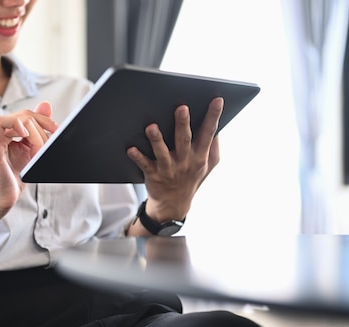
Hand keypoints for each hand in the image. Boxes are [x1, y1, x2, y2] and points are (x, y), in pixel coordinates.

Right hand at [0, 101, 57, 214]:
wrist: (2, 197)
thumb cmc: (14, 176)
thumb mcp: (30, 149)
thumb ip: (36, 128)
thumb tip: (45, 104)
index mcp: (2, 129)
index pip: (26, 116)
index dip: (45, 121)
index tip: (57, 132)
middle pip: (25, 116)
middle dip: (43, 129)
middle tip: (51, 144)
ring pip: (20, 119)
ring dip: (37, 134)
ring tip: (40, 151)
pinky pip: (1, 122)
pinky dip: (17, 125)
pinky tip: (26, 135)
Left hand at [127, 97, 222, 221]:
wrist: (174, 204)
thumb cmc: (192, 177)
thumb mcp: (209, 165)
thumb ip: (214, 146)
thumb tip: (217, 126)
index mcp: (200, 156)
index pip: (209, 133)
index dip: (214, 116)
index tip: (217, 100)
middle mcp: (185, 161)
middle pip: (184, 140)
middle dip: (183, 124)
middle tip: (181, 108)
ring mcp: (168, 169)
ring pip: (162, 152)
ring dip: (157, 140)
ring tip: (152, 127)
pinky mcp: (153, 175)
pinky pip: (144, 165)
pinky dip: (137, 157)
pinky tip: (130, 149)